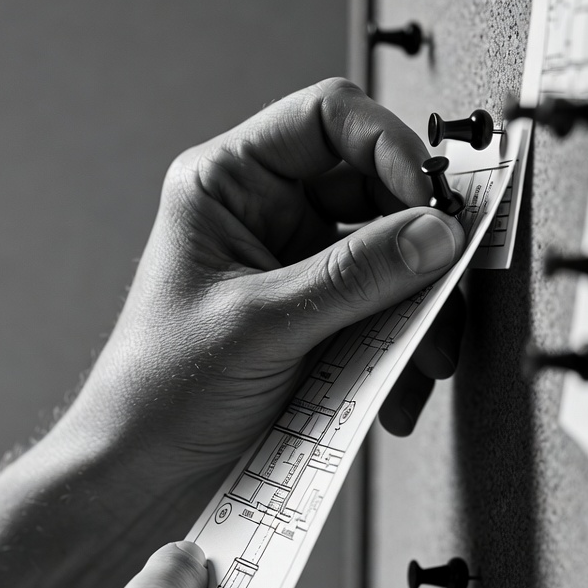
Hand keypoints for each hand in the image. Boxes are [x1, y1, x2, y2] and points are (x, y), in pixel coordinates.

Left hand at [58, 78, 466, 506]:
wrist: (146, 469)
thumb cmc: (160, 389)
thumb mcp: (260, 324)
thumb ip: (353, 276)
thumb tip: (433, 235)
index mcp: (227, 184)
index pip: (328, 119)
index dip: (388, 146)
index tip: (428, 202)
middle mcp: (264, 214)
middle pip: (372, 188)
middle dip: (414, 244)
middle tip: (441, 286)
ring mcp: (292, 265)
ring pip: (387, 255)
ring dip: (417, 305)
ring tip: (424, 358)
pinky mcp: (314, 313)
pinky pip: (381, 307)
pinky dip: (402, 344)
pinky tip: (397, 386)